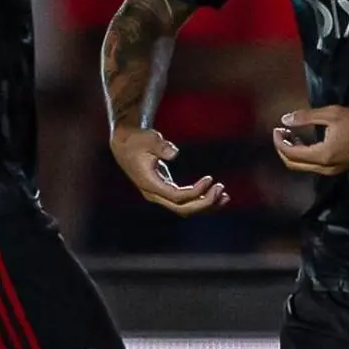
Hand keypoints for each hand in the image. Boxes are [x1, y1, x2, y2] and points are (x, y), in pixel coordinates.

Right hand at [110, 125, 228, 214]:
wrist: (123, 143)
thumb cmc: (137, 139)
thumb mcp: (147, 138)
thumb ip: (160, 145)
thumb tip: (174, 152)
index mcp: (149, 184)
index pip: (176, 197)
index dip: (195, 192)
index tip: (210, 179)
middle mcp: (154, 194)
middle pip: (182, 209)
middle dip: (203, 202)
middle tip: (221, 189)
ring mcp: (159, 195)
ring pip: (185, 209)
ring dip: (205, 205)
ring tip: (225, 196)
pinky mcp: (164, 192)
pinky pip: (184, 203)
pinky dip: (200, 201)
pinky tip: (215, 195)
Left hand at [272, 105, 348, 176]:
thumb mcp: (333, 114)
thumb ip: (306, 117)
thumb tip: (284, 119)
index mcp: (322, 156)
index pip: (291, 154)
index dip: (279, 142)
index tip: (276, 128)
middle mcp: (325, 169)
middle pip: (294, 165)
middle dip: (283, 149)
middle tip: (280, 132)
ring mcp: (333, 171)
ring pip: (305, 167)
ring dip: (294, 153)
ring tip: (291, 134)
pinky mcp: (340, 169)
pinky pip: (315, 166)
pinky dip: (305, 155)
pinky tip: (306, 140)